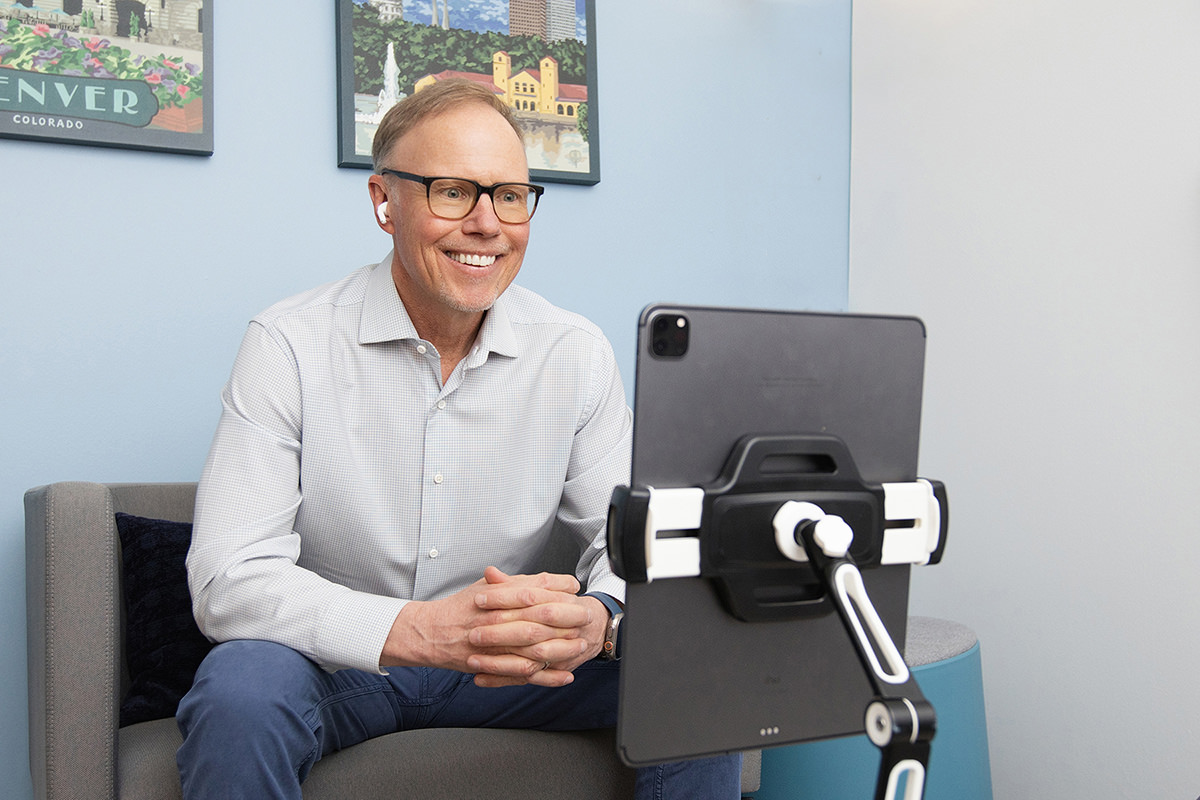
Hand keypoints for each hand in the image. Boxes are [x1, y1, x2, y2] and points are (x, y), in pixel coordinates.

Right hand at [380, 568, 606, 687]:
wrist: (431, 633)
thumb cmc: (460, 608)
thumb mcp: (485, 588)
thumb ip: (515, 583)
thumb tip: (546, 579)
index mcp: (495, 596)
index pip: (532, 588)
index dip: (556, 587)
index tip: (575, 587)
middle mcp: (496, 619)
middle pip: (537, 617)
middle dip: (565, 617)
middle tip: (585, 616)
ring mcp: (494, 644)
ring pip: (533, 646)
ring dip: (560, 647)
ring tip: (580, 645)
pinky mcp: (493, 665)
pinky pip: (523, 673)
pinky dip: (546, 676)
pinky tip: (564, 675)